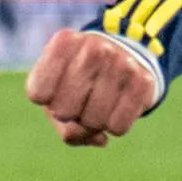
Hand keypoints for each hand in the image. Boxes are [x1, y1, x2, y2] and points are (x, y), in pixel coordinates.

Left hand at [27, 29, 164, 147]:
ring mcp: (121, 62)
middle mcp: (94, 47)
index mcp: (64, 42)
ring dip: (94, 123)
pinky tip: (117, 107)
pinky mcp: (144, 81)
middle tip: (80, 99)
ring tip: (99, 101)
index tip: (54, 89)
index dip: (46, 101)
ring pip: (93, 122)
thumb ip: (65, 126)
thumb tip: (100, 138)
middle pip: (64, 111)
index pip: (37, 93)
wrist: (125, 56)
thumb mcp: (59, 94)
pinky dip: (115, 126)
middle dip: (70, 115)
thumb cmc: (80, 79)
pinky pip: (118, 127)